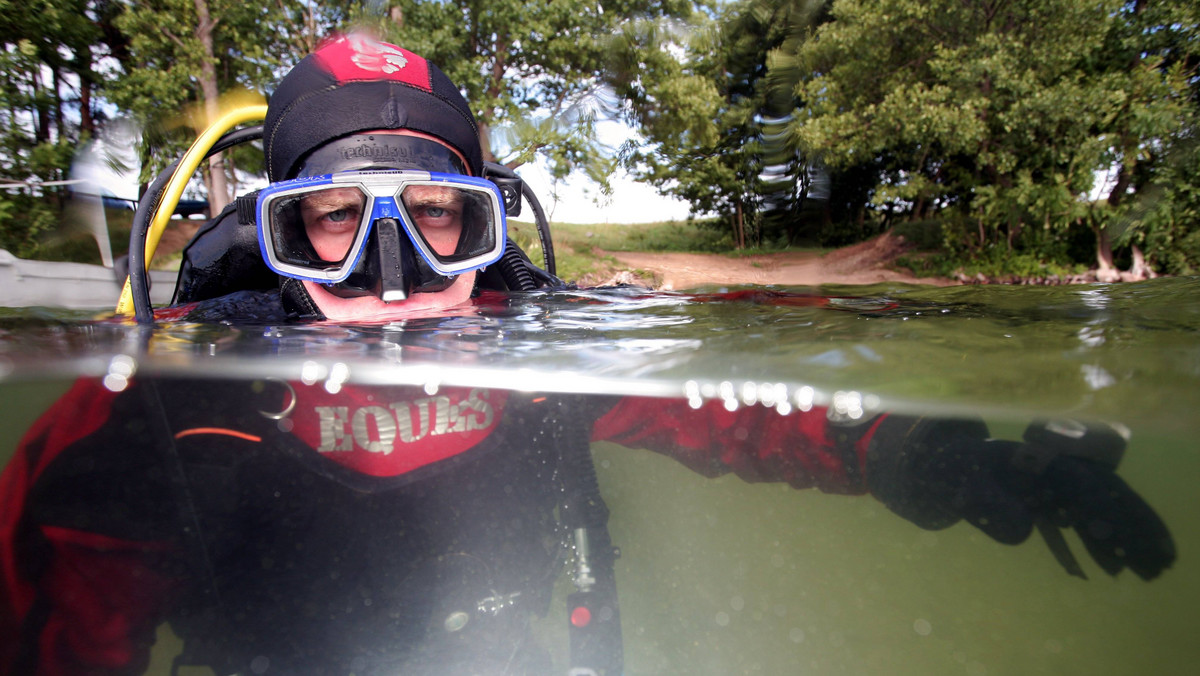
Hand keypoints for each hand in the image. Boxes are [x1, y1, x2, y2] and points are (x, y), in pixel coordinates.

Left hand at [865, 416, 1174, 579]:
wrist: (935, 466)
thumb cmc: (950, 471)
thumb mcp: (964, 488)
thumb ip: (990, 508)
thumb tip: (1025, 529)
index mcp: (1038, 460)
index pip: (1088, 487)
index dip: (1116, 514)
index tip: (1131, 542)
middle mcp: (1051, 467)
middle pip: (1103, 496)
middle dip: (1133, 527)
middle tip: (1160, 563)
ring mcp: (1049, 483)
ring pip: (1096, 509)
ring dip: (1123, 537)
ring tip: (1149, 569)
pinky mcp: (1043, 499)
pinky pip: (1078, 519)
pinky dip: (1096, 540)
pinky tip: (1110, 567)